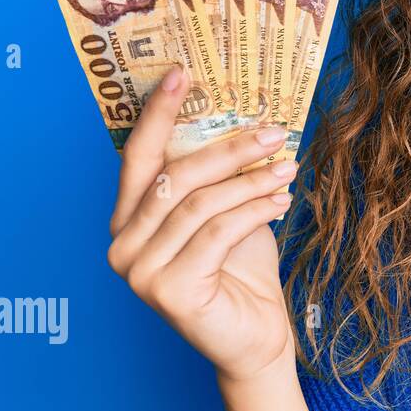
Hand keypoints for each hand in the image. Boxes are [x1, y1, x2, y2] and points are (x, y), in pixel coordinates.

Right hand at [106, 65, 299, 383]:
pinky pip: (216, 232)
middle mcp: (123, 244)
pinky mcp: (167, 291)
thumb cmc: (242, 271)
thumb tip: (242, 116)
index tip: (182, 72)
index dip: (158, 113)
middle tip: (272, 130)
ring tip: (287, 165)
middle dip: (227, 148)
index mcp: (130, 219)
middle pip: (174, 176)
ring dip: (250, 178)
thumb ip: (218, 176)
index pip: (138, 156)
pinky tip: (281, 198)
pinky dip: (253, 209)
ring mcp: (139, 270)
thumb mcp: (229, 211)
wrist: (257, 338)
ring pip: (200, 203)